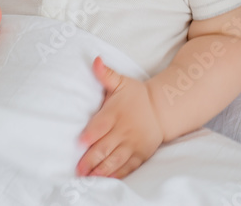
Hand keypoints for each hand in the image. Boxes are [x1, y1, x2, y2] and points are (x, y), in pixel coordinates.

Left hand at [76, 57, 164, 178]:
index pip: (100, 125)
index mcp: (116, 113)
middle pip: (105, 147)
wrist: (162, 109)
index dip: (90, 135)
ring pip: (115, 160)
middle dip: (91, 159)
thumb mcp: (122, 82)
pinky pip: (127, 167)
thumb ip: (106, 74)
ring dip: (101, 170)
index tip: (80, 142)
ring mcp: (132, 144)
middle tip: (79, 169)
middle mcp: (124, 131)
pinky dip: (116, 175)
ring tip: (88, 177)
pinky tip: (105, 179)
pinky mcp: (139, 155)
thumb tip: (95, 60)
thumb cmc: (136, 96)